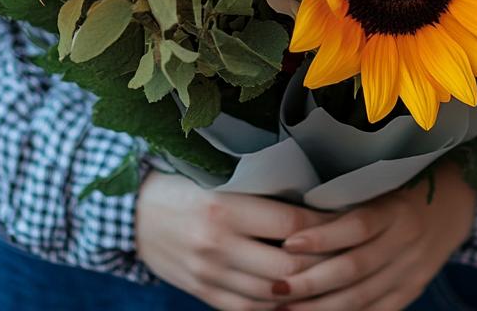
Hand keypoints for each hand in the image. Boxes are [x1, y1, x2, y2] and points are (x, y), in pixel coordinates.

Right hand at [135, 172, 328, 310]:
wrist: (133, 211)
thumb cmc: (184, 186)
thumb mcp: (218, 179)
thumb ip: (259, 193)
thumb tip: (313, 201)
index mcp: (224, 208)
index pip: (291, 222)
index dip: (324, 224)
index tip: (343, 218)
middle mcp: (216, 244)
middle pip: (287, 266)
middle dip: (321, 262)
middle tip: (343, 252)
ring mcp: (208, 274)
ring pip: (272, 294)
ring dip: (302, 288)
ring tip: (325, 275)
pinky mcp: (201, 292)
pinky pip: (248, 309)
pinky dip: (275, 305)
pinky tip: (291, 294)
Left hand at [277, 163, 476, 310]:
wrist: (457, 200)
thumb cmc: (402, 186)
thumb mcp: (379, 184)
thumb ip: (344, 202)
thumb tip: (292, 219)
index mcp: (396, 209)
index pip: (356, 227)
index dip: (322, 238)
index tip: (287, 243)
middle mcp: (407, 242)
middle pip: (355, 268)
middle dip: (311, 283)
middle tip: (276, 289)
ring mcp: (412, 270)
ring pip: (363, 297)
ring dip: (321, 308)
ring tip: (286, 310)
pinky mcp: (413, 289)